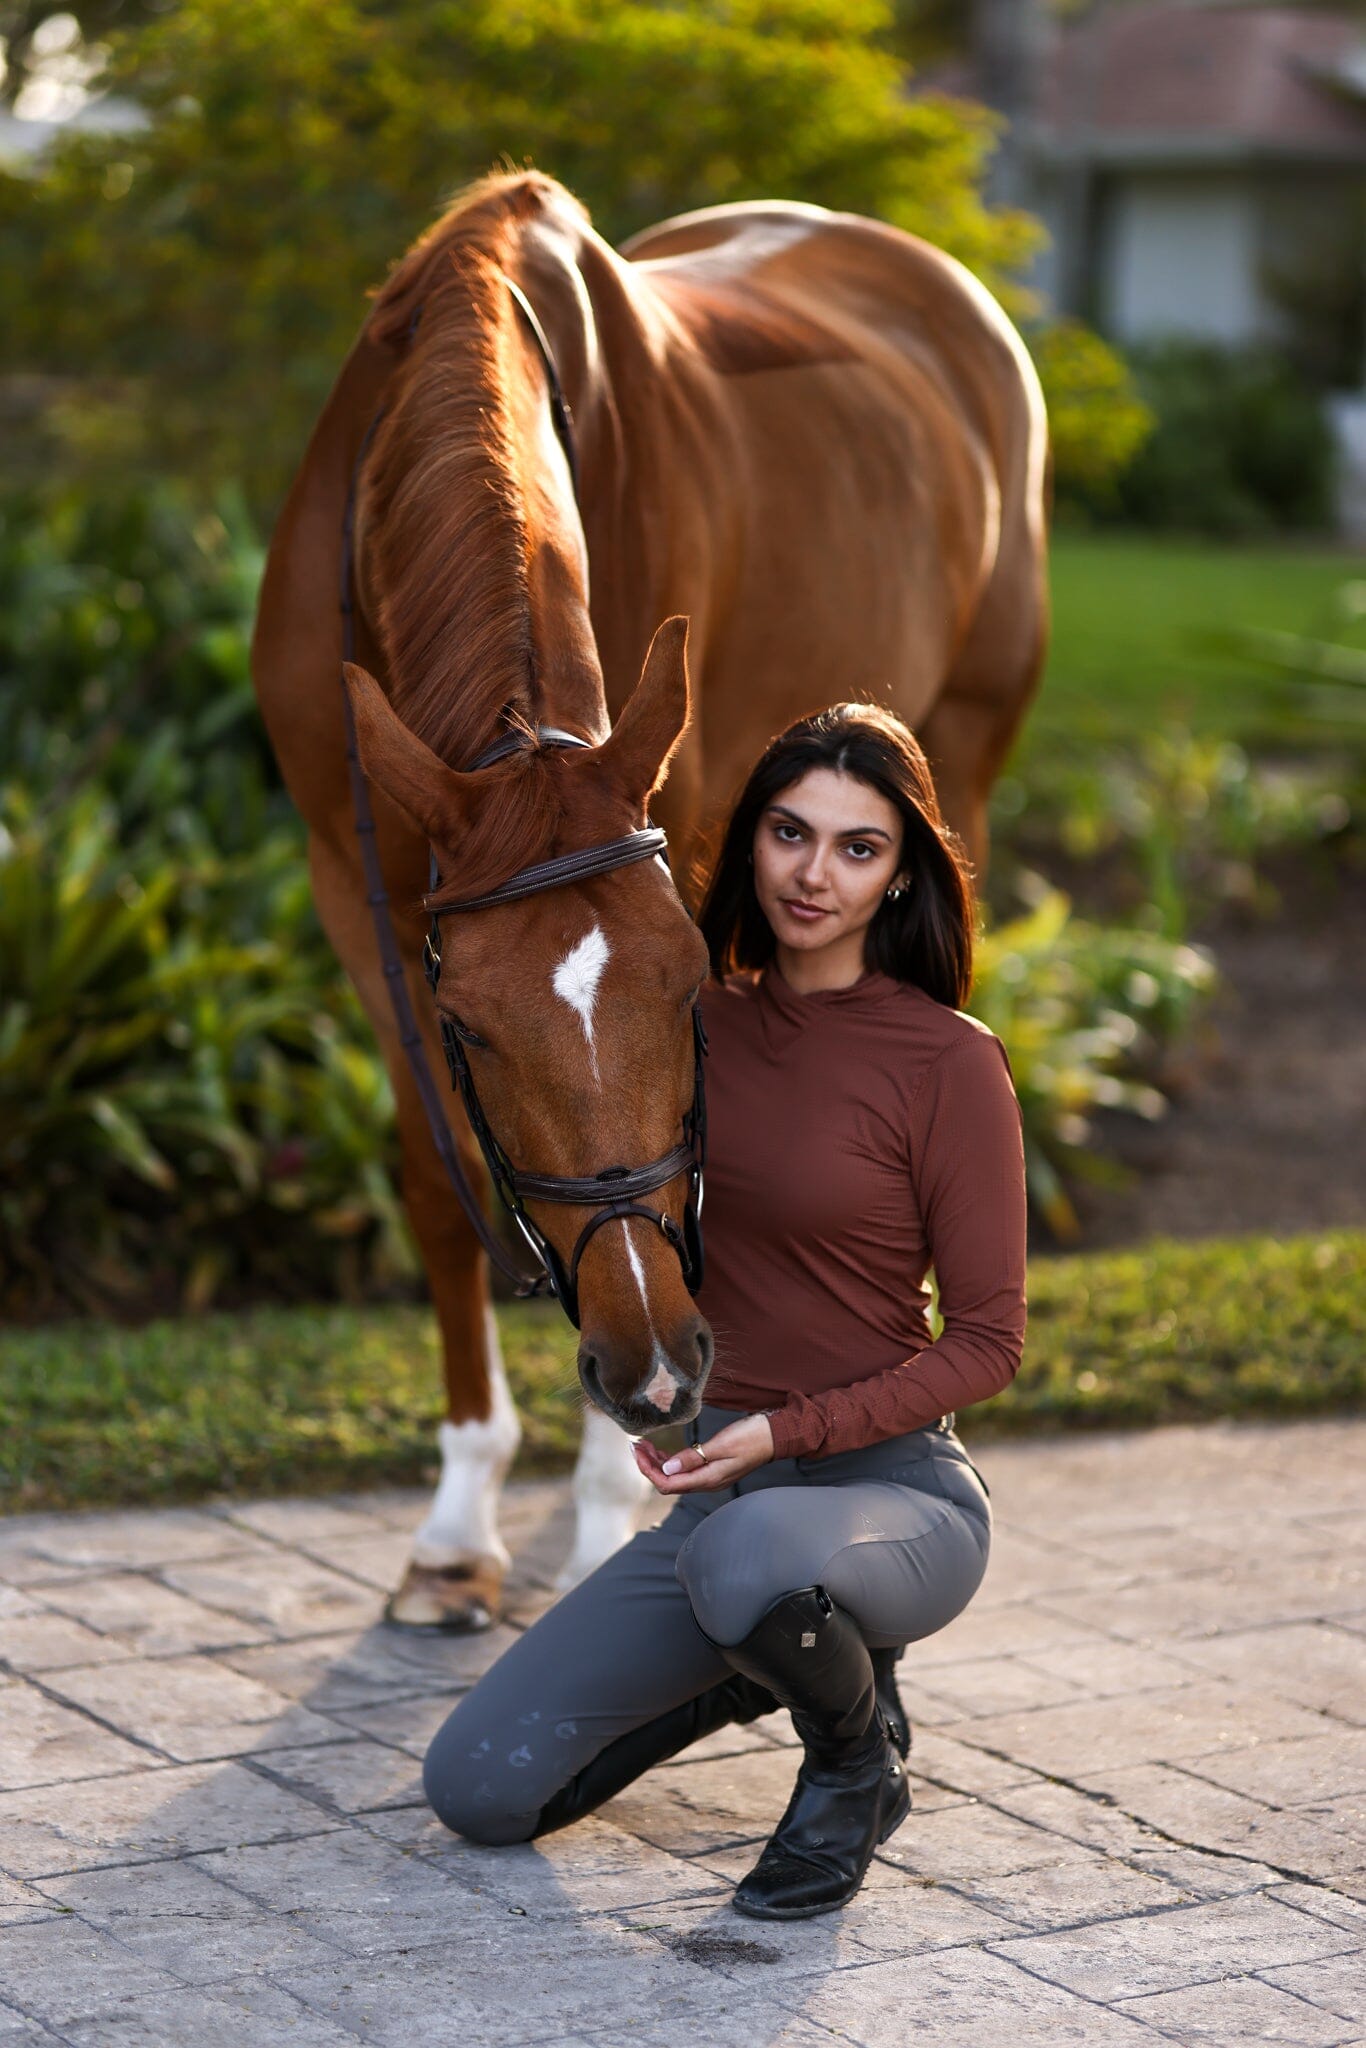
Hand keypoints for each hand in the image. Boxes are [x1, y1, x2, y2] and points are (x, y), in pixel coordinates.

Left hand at [632, 1412, 774, 1494]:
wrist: (775, 1436)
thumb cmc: (751, 1437)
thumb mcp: (721, 1444)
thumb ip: (693, 1458)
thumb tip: (667, 1470)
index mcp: (707, 1479)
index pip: (668, 1484)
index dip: (648, 1470)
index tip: (637, 1452)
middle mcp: (706, 1482)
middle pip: (668, 1482)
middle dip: (649, 1466)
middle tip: (636, 1445)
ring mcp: (709, 1477)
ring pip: (675, 1477)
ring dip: (658, 1463)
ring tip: (644, 1445)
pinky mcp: (712, 1468)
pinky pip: (685, 1470)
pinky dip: (670, 1461)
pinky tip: (663, 1450)